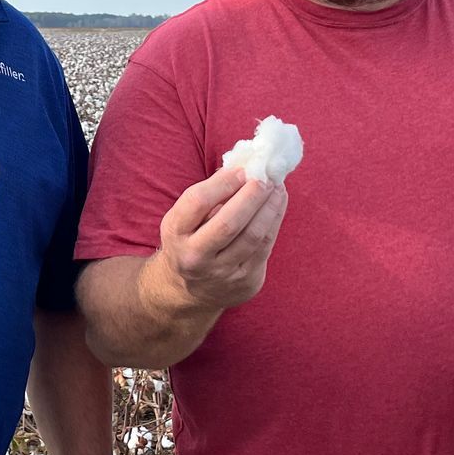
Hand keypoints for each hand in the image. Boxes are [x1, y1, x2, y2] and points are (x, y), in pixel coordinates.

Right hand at [144, 166, 287, 313]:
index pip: (197, 202)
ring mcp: (222, 274)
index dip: (223, 182)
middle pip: (228, 223)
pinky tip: (278, 203)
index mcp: (175, 233)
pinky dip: (275, 221)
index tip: (244, 168)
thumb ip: (210, 193)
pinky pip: (265, 248)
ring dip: (270, 207)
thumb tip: (243, 164)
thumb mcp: (185, 217)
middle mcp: (195, 257)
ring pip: (253, 237)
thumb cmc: (189, 240)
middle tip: (267, 176)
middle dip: (252, 196)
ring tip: (278, 187)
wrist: (188, 290)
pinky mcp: (245, 282)